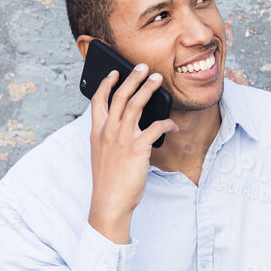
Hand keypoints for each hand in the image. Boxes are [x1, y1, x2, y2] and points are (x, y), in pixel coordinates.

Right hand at [88, 63, 177, 242]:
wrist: (110, 203)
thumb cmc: (108, 182)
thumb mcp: (101, 156)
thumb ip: (109, 138)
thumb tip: (125, 126)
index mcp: (97, 132)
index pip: (98, 101)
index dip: (106, 84)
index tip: (114, 73)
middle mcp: (108, 132)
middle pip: (120, 96)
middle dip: (132, 78)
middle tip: (143, 67)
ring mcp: (122, 139)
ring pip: (136, 105)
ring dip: (148, 89)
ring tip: (157, 79)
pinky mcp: (137, 150)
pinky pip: (155, 128)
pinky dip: (167, 124)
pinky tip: (174, 126)